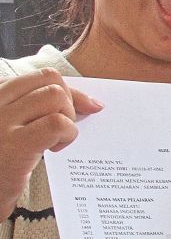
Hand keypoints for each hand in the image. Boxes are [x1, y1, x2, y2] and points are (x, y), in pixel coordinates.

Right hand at [0, 69, 101, 217]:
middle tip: (61, 129)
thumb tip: (93, 104)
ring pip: (55, 96)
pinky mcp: (15, 146)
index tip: (77, 109)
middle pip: (51, 80)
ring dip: (68, 118)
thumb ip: (42, 110)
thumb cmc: (3, 163)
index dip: (67, 90)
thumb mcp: (16, 128)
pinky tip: (54, 150)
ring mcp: (2, 122)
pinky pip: (56, 124)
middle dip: (69, 101)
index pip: (41, 76)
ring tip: (55, 140)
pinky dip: (67, 135)